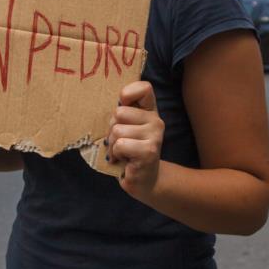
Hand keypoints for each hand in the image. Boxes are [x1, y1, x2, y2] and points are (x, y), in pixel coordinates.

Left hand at [107, 80, 163, 198]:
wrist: (145, 180)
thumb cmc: (130, 152)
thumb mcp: (126, 128)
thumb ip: (123, 114)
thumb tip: (115, 106)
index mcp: (150, 111)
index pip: (144, 88)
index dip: (128, 93)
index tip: (122, 106)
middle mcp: (156, 120)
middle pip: (119, 112)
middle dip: (112, 129)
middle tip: (120, 142)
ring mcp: (155, 135)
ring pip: (117, 130)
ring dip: (113, 145)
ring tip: (122, 153)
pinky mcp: (149, 151)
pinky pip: (120, 145)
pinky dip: (116, 154)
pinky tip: (124, 160)